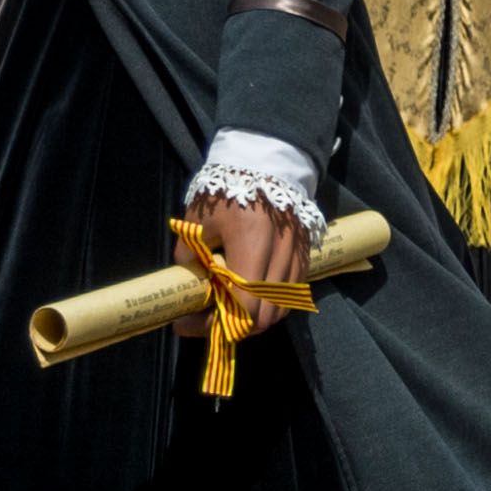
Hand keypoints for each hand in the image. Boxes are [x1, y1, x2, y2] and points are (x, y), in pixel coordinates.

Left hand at [184, 187, 309, 342]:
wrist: (269, 163)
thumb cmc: (228, 190)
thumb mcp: (198, 221)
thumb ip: (189, 256)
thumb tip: (190, 287)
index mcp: (252, 243)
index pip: (242, 304)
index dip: (214, 324)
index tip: (186, 323)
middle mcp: (280, 254)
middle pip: (264, 316)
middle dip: (233, 327)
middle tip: (206, 319)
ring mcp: (296, 257)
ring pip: (280, 310)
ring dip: (254, 319)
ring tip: (228, 310)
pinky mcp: (304, 256)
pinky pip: (290, 296)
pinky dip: (270, 305)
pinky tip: (251, 297)